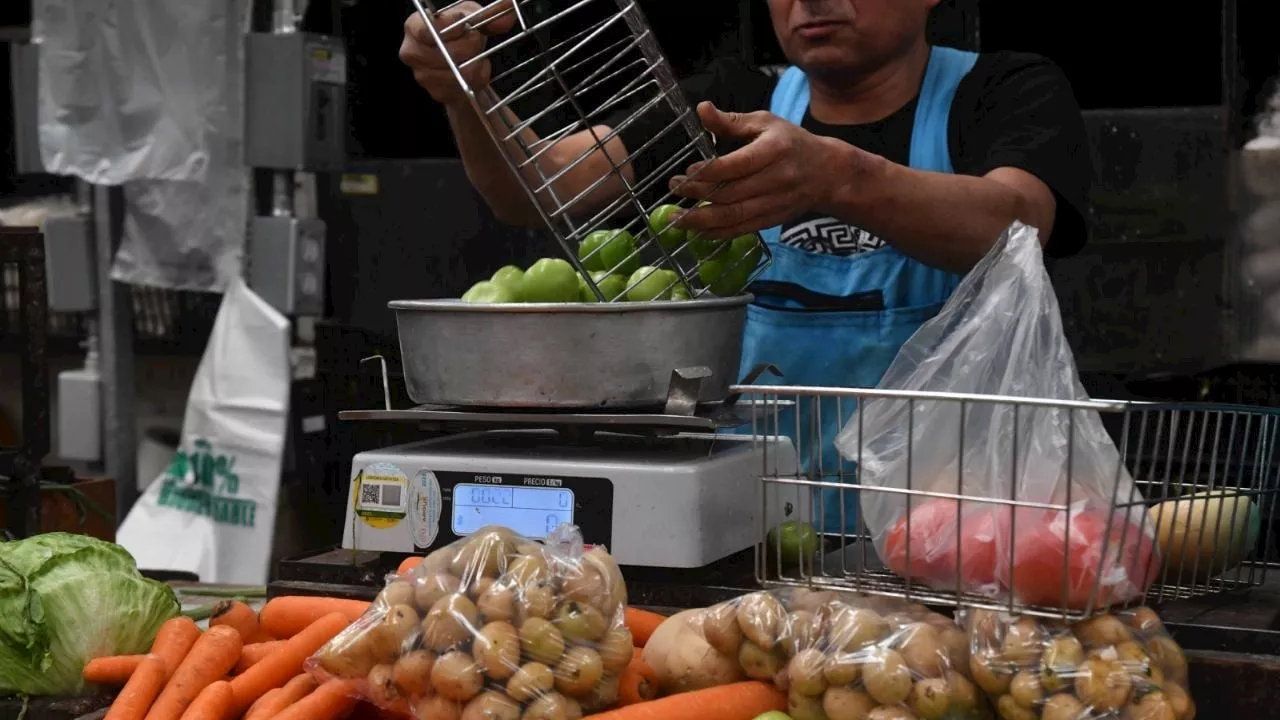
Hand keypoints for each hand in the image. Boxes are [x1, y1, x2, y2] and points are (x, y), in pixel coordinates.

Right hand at [400, 1, 515, 105]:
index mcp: (415, 26)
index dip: (453, 28)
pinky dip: (477, 77)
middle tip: (474, 41)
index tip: (465, 25)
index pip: (430, 29)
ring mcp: (423, 75)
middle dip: (470, 45)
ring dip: (475, 62)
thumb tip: (507, 17)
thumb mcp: (472, 16)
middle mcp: (412, 52)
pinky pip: (466, 85)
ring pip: (460, 71)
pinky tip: (473, 70)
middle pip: (448, 51)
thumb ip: (490, 14)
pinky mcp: (437, 93)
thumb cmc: (460, 35)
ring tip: (473, 55)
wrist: (459, 65)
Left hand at [670, 102, 857, 239]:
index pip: (737, 165)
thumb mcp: (765, 123)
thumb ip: (731, 121)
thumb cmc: (791, 143)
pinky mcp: (772, 220)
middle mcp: (776, 180)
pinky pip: (741, 230)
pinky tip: (696, 231)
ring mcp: (774, 204)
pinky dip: (717, 233)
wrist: (827, 173)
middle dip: (698, 194)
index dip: (709, 172)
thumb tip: (701, 109)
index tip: (687, 171)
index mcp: (774, 151)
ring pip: (733, 216)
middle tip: (674, 188)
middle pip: (731, 193)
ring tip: (675, 218)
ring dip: (701, 221)